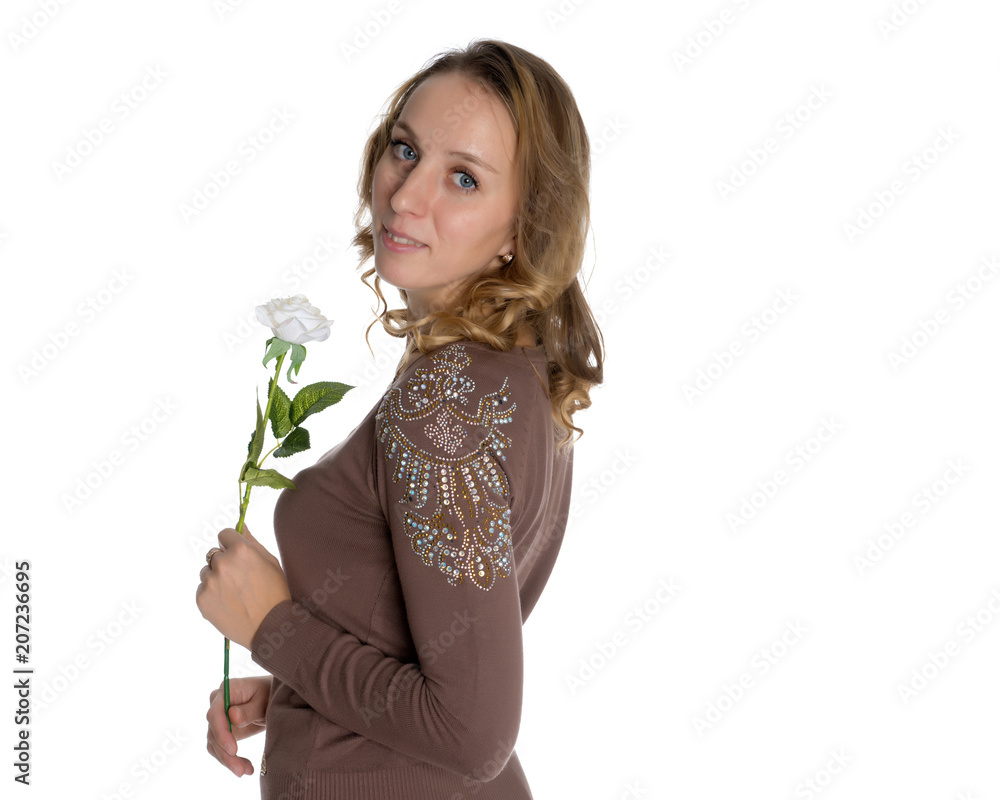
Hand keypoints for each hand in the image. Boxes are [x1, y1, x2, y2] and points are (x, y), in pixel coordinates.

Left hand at [196, 525, 291, 648]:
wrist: (269, 626)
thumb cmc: (275, 593)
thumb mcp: (270, 562)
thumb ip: (252, 541)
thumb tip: (240, 525)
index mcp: (241, 550)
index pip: (224, 534)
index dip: (232, 544)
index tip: (237, 554)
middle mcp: (222, 563)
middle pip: (214, 553)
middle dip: (224, 562)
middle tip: (239, 579)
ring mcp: (210, 581)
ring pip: (207, 572)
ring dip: (216, 578)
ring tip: (235, 593)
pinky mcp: (201, 598)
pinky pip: (203, 589)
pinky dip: (212, 594)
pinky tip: (228, 603)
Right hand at [205, 675, 270, 776]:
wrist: (274, 697)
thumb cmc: (271, 693)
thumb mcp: (264, 701)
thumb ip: (249, 710)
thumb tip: (232, 716)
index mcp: (227, 690)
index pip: (215, 714)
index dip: (222, 733)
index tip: (234, 750)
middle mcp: (218, 703)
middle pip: (213, 732)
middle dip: (226, 753)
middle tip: (241, 770)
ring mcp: (218, 718)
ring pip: (214, 744)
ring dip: (228, 760)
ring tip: (246, 771)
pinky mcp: (222, 730)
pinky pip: (220, 748)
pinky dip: (230, 760)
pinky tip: (245, 767)